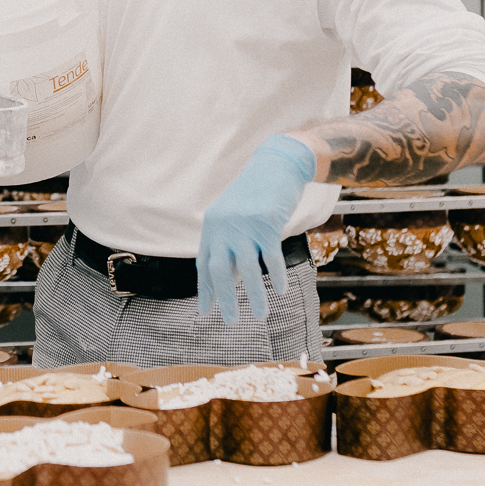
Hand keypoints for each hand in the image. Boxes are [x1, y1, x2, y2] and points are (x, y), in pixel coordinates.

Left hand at [196, 134, 315, 322]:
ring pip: (247, 269)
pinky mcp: (266, 224)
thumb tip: (229, 278)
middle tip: (230, 322)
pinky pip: (271, 257)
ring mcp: (244, 225)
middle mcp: (223, 227)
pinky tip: (280, 290)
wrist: (278, 163)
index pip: (204, 264)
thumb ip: (230, 243)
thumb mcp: (235, 215)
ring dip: (254, 295)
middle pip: (220, 271)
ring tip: (261, 315)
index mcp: (212, 226)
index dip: (205, 289)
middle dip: (224, 299)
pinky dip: (275, 276)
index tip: (205, 311)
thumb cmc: (257, 192)